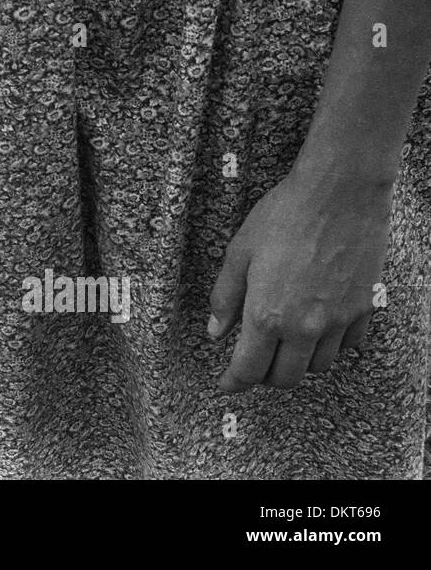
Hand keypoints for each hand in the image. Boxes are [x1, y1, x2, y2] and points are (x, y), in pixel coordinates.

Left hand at [207, 163, 392, 391]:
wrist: (339, 194)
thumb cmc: (283, 216)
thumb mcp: (239, 253)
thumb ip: (225, 297)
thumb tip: (216, 331)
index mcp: (267, 315)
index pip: (249, 369)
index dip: (233, 382)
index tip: (226, 385)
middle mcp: (305, 327)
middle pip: (286, 378)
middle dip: (265, 376)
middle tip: (253, 362)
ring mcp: (338, 320)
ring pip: (318, 366)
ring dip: (297, 361)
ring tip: (283, 341)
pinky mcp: (363, 309)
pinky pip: (346, 345)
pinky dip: (329, 345)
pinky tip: (316, 327)